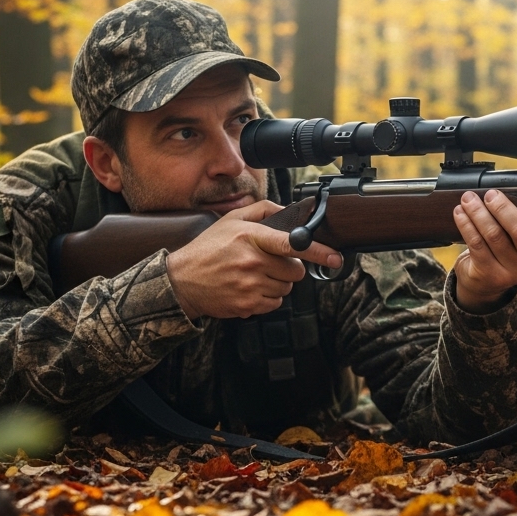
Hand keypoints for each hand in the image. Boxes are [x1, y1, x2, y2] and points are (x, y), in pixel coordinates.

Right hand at [165, 200, 341, 318]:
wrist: (182, 281)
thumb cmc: (208, 249)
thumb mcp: (231, 220)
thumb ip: (263, 210)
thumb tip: (291, 211)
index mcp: (250, 237)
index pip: (291, 244)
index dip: (317, 250)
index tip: (334, 256)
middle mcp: (252, 262)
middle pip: (295, 271)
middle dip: (288, 268)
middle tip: (269, 263)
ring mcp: (250, 286)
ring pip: (287, 289)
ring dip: (277, 283)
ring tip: (254, 275)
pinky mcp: (247, 305)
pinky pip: (275, 304)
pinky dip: (268, 298)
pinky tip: (250, 288)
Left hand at [452, 189, 516, 312]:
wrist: (487, 279)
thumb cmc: (510, 246)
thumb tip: (507, 191)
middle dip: (503, 209)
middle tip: (491, 195)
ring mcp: (513, 272)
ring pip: (495, 235)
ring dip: (479, 213)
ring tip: (469, 199)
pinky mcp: (490, 274)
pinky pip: (477, 244)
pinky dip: (467, 224)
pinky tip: (461, 213)